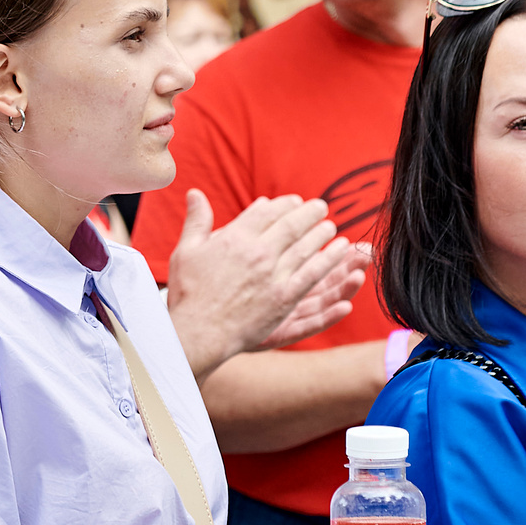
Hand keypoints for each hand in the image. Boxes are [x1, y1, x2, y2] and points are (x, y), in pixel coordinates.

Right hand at [164, 191, 371, 378]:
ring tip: (331, 226)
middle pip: (290, 226)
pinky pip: (313, 274)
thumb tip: (195, 193)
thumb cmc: (188, 293)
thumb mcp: (186, 251)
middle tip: (321, 207)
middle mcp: (258, 253)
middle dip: (308, 213)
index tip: (294, 201)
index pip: (266, 212)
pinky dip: (329, 260)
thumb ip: (197, 221)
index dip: (283, 204)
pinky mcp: (285, 298)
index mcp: (235, 238)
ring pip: (306, 247)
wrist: (199, 332)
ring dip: (321, 234)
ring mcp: (274, 275)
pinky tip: (339, 251)